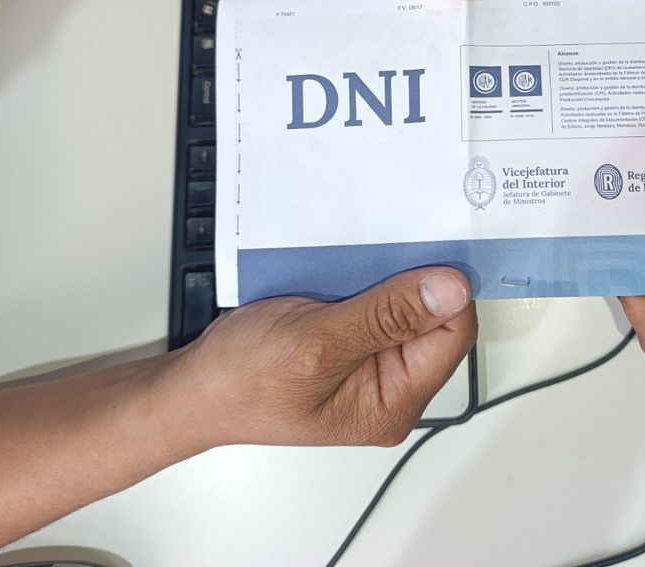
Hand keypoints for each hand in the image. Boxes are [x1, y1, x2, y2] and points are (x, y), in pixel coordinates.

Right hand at [175, 267, 475, 446]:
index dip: (445, 291)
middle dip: (412, 279)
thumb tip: (452, 290)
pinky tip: (341, 264)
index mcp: (395, 401)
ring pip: (404, 303)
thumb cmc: (243, 382)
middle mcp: (392, 386)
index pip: (452, 335)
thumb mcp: (317, 343)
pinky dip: (363, 276)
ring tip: (355, 255)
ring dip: (384, 273)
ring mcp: (372, 363)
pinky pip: (375, 300)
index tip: (429, 248)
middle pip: (433, 318)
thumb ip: (387, 315)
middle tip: (386, 243)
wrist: (193, 386)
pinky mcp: (352, 341)